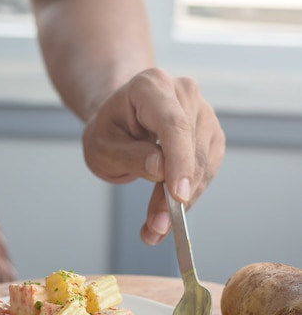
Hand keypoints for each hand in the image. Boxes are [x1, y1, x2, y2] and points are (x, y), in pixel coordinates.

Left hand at [82, 68, 224, 244]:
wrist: (121, 119)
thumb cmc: (109, 129)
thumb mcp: (102, 147)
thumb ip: (130, 156)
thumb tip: (162, 170)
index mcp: (151, 86)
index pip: (173, 125)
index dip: (179, 161)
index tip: (179, 195)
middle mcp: (184, 93)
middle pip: (190, 149)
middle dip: (175, 195)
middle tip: (156, 228)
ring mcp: (203, 113)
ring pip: (203, 165)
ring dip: (182, 203)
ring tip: (155, 228)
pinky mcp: (211, 136)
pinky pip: (207, 172)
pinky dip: (188, 197)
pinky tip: (168, 214)